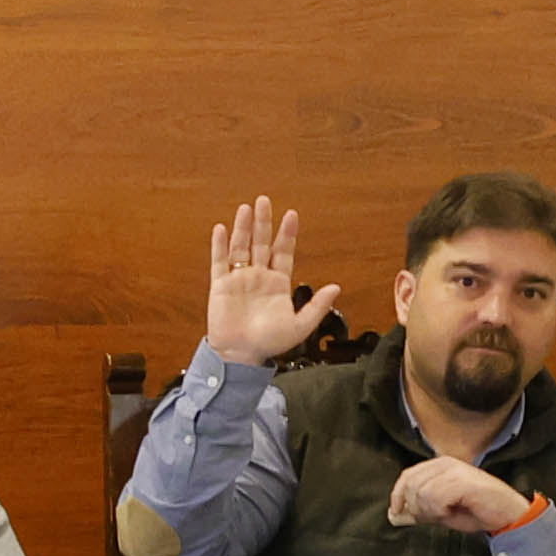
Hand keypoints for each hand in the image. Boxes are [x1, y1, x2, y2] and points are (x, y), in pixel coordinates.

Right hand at [199, 198, 335, 369]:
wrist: (241, 355)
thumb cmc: (270, 342)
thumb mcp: (301, 326)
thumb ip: (317, 306)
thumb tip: (336, 287)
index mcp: (278, 283)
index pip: (283, 252)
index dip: (287, 233)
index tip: (291, 214)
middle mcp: (258, 276)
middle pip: (261, 242)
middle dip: (263, 222)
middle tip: (264, 200)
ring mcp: (239, 279)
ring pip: (241, 247)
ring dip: (243, 227)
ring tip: (245, 208)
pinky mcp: (220, 286)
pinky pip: (219, 261)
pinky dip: (220, 245)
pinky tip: (221, 229)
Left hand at [386, 456, 530, 536]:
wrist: (507, 514)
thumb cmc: (476, 511)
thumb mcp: (441, 512)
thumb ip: (419, 510)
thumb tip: (393, 515)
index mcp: (439, 466)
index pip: (407, 476)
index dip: (398, 495)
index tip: (396, 513)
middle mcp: (445, 463)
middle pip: (412, 485)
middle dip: (418, 507)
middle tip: (437, 516)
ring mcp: (454, 470)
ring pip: (422, 493)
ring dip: (431, 511)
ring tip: (448, 513)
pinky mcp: (462, 480)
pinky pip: (435, 498)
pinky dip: (440, 511)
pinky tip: (453, 511)